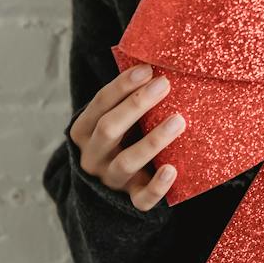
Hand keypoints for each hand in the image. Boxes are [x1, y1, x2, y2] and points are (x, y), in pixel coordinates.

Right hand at [68, 64, 184, 211]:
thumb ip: (128, 98)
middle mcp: (93, 156)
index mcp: (84, 131)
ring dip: (153, 140)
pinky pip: (142, 198)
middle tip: (164, 85)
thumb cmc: (121, 136)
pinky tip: (172, 170)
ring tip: (179, 120)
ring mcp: (110, 179)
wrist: (110, 185)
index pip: (99, 104)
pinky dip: (157, 186)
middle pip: (109, 129)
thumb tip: (158, 63)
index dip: (122, 86)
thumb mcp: (116, 117)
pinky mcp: (130, 199)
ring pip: (127, 162)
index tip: (147, 69)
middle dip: (136, 105)